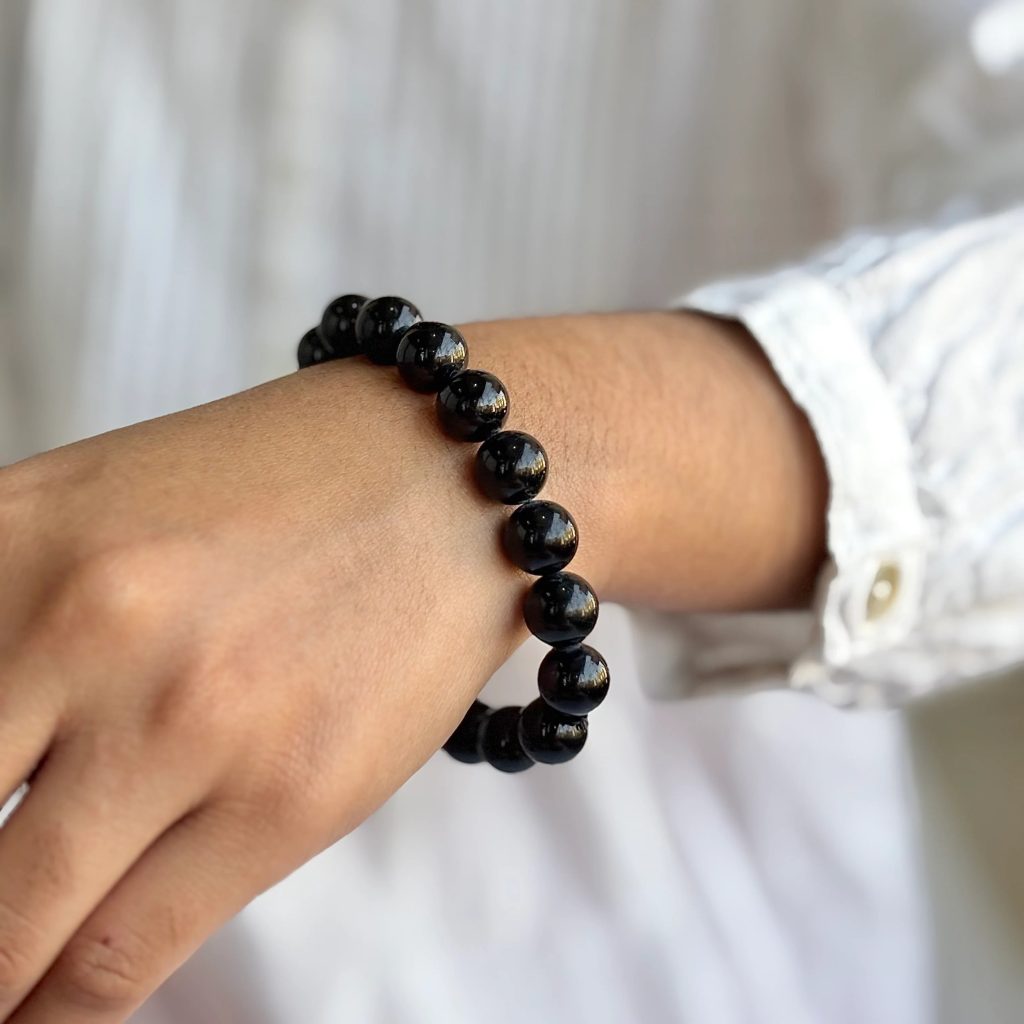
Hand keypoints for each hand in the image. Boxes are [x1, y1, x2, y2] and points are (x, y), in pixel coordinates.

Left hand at [0, 312, 825, 1020]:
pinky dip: (61, 1010)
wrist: (450, 478)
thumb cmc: (281, 491)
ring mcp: (188, 721)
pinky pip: (118, 960)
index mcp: (10, 538)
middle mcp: (81, 626)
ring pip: (9, 934)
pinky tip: (52, 1009)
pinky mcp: (286, 799)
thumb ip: (2, 634)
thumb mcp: (100, 517)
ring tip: (4, 989)